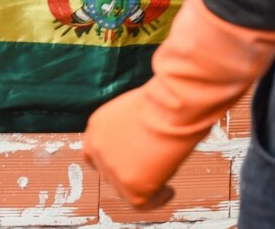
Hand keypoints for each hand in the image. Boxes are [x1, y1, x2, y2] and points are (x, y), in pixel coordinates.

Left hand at [82, 0, 274, 207]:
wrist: (179, 97)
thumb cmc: (170, 85)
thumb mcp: (145, 95)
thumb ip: (141, 104)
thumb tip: (161, 70)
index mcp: (96, 123)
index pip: (95, 148)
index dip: (116, 152)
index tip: (136, 151)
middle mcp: (96, 147)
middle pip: (109, 169)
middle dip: (131, 167)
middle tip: (154, 161)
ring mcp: (112, 169)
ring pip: (127, 185)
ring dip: (146, 179)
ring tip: (165, 166)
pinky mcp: (132, 187)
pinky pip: (144, 204)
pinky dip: (159, 198)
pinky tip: (169, 187)